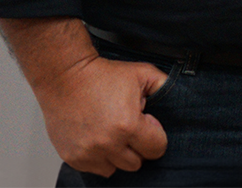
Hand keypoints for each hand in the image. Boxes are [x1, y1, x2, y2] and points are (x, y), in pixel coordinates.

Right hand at [33, 53, 168, 175]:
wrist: (65, 77)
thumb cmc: (102, 75)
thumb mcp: (143, 73)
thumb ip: (164, 87)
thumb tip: (177, 100)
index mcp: (128, 126)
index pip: (156, 150)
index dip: (155, 134)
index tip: (146, 122)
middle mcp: (107, 144)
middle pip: (136, 163)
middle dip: (138, 147)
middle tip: (129, 128)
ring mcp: (88, 153)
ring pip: (115, 169)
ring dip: (118, 155)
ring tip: (113, 134)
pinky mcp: (72, 157)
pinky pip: (95, 169)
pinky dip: (99, 158)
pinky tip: (98, 138)